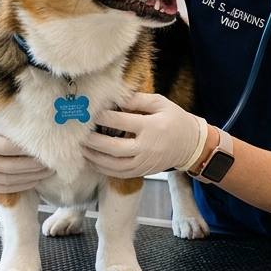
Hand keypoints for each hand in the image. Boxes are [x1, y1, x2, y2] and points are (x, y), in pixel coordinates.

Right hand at [0, 90, 53, 193]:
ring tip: (48, 172)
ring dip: (29, 179)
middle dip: (32, 167)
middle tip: (52, 162)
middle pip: (7, 168)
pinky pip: (0, 187)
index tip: (42, 145)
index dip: (23, 148)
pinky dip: (19, 187)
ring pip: (5, 181)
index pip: (3, 147)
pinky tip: (34, 181)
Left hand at [83, 93, 207, 177]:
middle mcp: (146, 147)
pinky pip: (118, 174)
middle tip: (79, 134)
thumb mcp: (161, 103)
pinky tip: (93, 160)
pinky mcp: (142, 171)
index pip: (120, 121)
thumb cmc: (176, 120)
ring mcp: (143, 162)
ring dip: (94, 157)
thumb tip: (116, 97)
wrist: (191, 144)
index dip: (102, 117)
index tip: (89, 112)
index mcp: (151, 127)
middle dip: (93, 141)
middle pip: (113, 147)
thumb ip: (138, 99)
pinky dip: (103, 169)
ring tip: (81, 148)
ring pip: (113, 165)